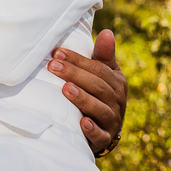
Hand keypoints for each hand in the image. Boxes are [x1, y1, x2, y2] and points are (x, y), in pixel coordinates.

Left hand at [48, 29, 126, 152]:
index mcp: (117, 82)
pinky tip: (82, 123)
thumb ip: (102, 56)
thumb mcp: (103, 74)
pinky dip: (92, 130)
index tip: (57, 52)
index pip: (98, 69)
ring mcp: (112, 120)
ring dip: (82, 99)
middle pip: (97, 86)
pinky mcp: (105, 138)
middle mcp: (117, 101)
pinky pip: (101, 135)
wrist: (103, 129)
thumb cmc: (98, 93)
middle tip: (53, 66)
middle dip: (74, 75)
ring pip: (100, 109)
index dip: (78, 60)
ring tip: (66, 89)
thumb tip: (107, 32)